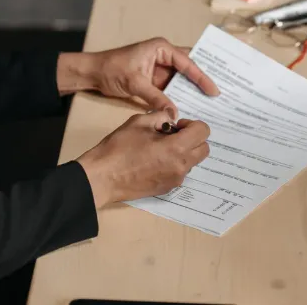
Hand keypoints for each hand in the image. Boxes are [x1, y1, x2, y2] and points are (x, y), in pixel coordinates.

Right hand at [76, 110, 210, 207]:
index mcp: (176, 148)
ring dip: (185, 152)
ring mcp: (175, 180)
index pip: (203, 132)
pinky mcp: (167, 189)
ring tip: (160, 148)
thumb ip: (161, 116)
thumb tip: (171, 120)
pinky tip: (154, 161)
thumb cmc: (119, 147)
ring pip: (193, 162)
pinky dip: (175, 164)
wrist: (103, 177)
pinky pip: (180, 172)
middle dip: (193, 138)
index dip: (191, 124)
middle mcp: (181, 166)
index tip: (175, 126)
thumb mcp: (139, 122)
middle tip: (172, 135)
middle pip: (204, 149)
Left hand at [89, 38, 219, 117]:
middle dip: (203, 80)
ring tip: (211, 102)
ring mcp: (160, 68)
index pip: (187, 62)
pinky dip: (181, 96)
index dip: (202, 77)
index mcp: (161, 48)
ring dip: (194, 90)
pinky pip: (173, 88)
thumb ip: (155, 97)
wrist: (93, 73)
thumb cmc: (111, 69)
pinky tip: (192, 106)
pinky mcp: (156, 80)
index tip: (213, 90)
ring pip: (183, 79)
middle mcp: (164, 55)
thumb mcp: (134, 83)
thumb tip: (173, 113)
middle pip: (189, 68)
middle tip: (220, 94)